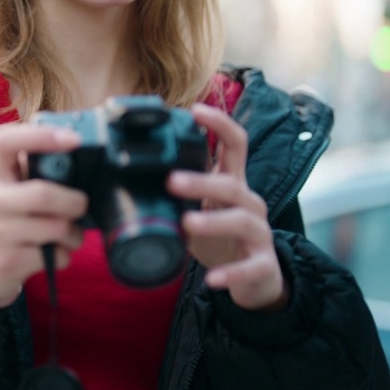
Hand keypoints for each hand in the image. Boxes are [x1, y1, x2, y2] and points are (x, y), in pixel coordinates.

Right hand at [0, 125, 87, 310]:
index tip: (72, 140)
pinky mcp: (6, 263)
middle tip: (80, 207)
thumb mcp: (11, 194)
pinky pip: (54, 256)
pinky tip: (53, 254)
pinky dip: (65, 256)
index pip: (7, 141)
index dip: (41, 135)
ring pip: (56, 228)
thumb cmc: (6, 225)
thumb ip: (35, 174)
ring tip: (68, 236)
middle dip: (75, 202)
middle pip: (43, 194)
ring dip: (74, 234)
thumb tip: (75, 153)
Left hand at [168, 104, 288, 311]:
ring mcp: (259, 234)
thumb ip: (176, 195)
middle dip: (202, 180)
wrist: (256, 280)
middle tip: (171, 181)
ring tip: (187, 224)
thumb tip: (126, 180)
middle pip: (231, 184)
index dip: (219, 124)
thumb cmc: (221, 238)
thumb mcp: (200, 210)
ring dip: (214, 220)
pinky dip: (231, 273)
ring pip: (242, 220)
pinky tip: (211, 279)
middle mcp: (249, 204)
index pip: (235, 145)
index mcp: (233, 185)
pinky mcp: (262, 264)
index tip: (194, 109)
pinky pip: (250, 267)